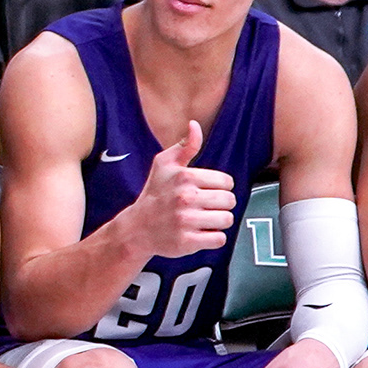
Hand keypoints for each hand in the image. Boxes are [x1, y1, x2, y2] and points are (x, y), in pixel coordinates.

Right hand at [134, 118, 240, 261]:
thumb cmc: (154, 194)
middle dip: (220, 205)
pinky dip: (213, 238)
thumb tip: (195, 125)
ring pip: (227, 220)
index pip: (227, 182)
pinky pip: (219, 239)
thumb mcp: (164, 164)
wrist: (136, 228)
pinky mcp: (187, 242)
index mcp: (184, 177)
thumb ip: (185, 146)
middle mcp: (185, 198)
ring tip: (203, 219)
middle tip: (205, 207)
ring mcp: (186, 221)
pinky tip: (200, 232)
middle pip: (230, 201)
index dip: (219, 187)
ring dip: (218, 221)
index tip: (206, 191)